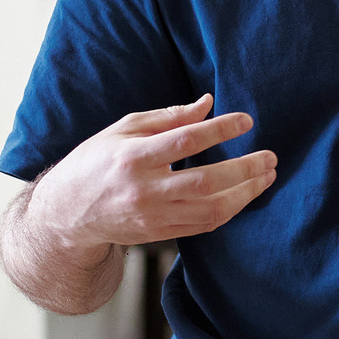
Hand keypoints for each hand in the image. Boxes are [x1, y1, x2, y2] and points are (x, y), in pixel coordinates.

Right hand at [32, 94, 275, 246]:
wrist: (67, 213)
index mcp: (132, 157)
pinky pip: (203, 225)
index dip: (220, 130)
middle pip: (205, 181)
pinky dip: (229, 210)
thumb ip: (167, 117)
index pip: (185, 142)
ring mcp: (153, 216)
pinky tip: (244, 195)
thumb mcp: (123, 129)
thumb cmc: (96, 161)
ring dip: (245, 194)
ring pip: (210, 210)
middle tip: (271, 157)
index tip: (247, 120)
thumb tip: (208, 104)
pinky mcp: (160, 234)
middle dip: (244, 169)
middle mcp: (144, 190)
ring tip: (267, 177)